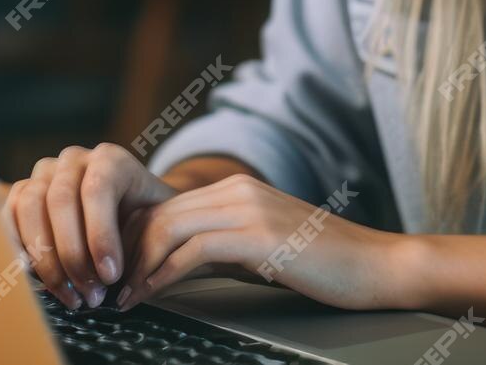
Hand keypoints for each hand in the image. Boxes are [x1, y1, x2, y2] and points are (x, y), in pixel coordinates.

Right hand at [2, 144, 177, 310]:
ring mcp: (44, 173)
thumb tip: (118, 277)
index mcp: (111, 159)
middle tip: (90, 295)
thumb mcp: (158, 222)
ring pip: (30, 206)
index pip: (97, 190)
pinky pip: (9, 213)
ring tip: (68, 295)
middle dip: (73, 255)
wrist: (130, 210)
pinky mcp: (23, 191)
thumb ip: (147, 238)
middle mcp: (74, 160)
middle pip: (60, 200)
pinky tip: (34, 277)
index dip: (100, 236)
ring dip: (44, 258)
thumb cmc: (146, 220)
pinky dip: (16, 246)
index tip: (111, 277)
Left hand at [118, 174, 398, 312]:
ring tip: (122, 296)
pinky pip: (191, 251)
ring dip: (136, 265)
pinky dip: (161, 275)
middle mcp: (238, 190)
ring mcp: (248, 209)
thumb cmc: (326, 265)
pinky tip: (149, 295)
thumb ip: (224, 247)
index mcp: (238, 189)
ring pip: (167, 228)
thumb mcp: (265, 248)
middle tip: (107, 287)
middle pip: (158, 213)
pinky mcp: (258, 236)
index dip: (132, 238)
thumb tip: (178, 266)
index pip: (165, 205)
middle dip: (125, 252)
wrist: (378, 266)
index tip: (117, 270)